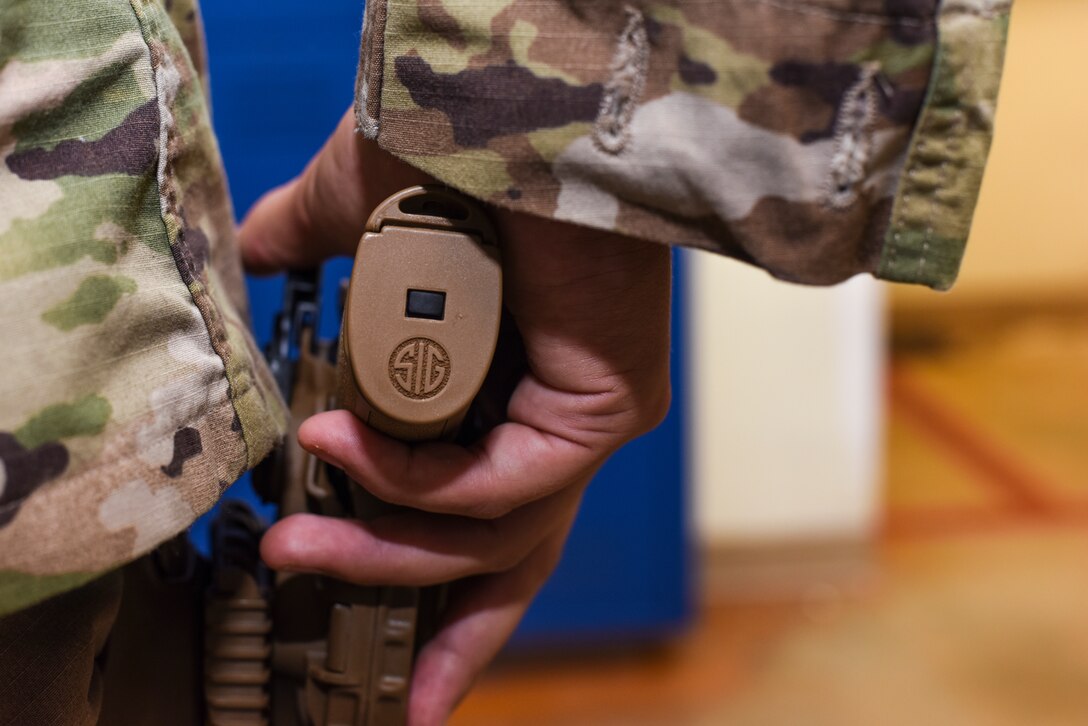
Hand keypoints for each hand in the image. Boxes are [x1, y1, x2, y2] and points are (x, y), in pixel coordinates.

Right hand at [239, 109, 670, 723]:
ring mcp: (584, 420)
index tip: (403, 674)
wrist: (510, 102)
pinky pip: (500, 484)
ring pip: (492, 534)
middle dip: (444, 635)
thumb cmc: (447, 151)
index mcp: (507, 393)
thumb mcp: (357, 218)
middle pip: (509, 563)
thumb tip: (249, 258)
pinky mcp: (602, 407)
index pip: (485, 519)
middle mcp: (555, 420)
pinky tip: (341, 445)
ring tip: (289, 542)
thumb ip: (305, 249)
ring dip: (381, 549)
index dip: (442, 594)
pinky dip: (414, 481)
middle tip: (373, 696)